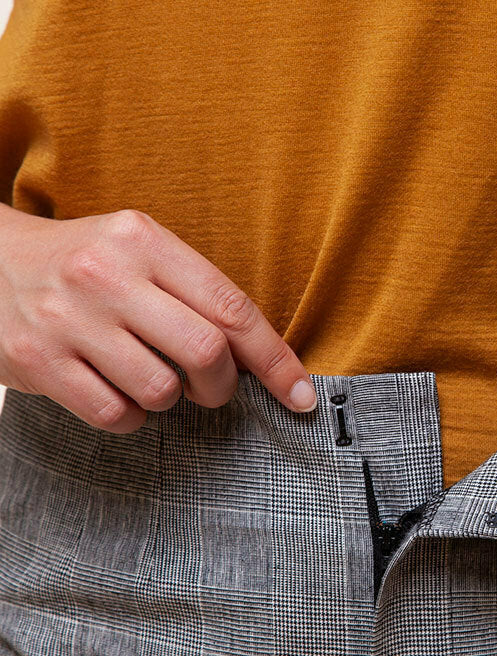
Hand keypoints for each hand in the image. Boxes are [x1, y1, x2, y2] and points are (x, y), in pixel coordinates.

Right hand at [0, 206, 317, 433]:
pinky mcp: (38, 361)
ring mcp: (68, 319)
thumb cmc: (81, 264)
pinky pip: (116, 414)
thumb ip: (193, 290)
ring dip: (169, 400)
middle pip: (205, 351)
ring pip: (161, 390)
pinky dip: (130, 416)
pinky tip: (116, 391)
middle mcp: (106, 274)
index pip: (231, 306)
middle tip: (211, 389)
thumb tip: (259, 356)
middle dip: (221, 385)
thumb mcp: (136, 251)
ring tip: (148, 378)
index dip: (274, 359)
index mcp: (142, 239)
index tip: (300, 395)